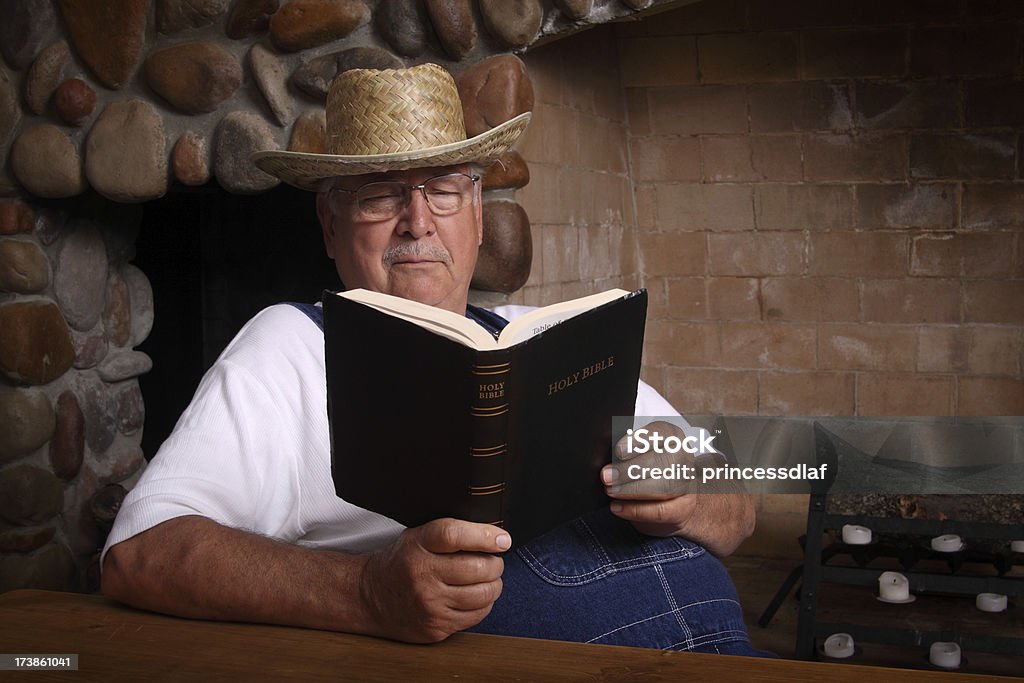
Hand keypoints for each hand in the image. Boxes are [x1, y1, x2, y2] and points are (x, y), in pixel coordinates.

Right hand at [359, 518, 509, 642]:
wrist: (371, 597)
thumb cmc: (403, 562)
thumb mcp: (417, 537)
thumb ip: (449, 534)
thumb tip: (495, 535)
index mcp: (418, 545)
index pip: (455, 535)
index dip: (485, 535)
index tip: (503, 539)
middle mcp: (422, 575)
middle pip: (477, 567)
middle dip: (495, 563)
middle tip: (493, 561)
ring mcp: (429, 604)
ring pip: (482, 594)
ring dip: (494, 585)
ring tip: (488, 579)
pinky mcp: (436, 627)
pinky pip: (476, 616)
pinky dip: (484, 604)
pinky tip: (476, 597)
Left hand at [601, 421, 754, 553]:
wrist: (680, 503)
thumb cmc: (649, 472)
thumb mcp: (639, 454)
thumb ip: (626, 452)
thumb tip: (602, 456)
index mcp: (672, 437)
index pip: (661, 433)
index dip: (640, 441)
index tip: (619, 451)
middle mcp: (684, 458)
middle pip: (661, 462)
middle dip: (631, 470)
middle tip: (606, 476)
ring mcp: (687, 484)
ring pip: (664, 486)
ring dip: (632, 490)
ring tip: (610, 491)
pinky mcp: (683, 509)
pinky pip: (660, 510)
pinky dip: (635, 510)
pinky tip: (616, 508)